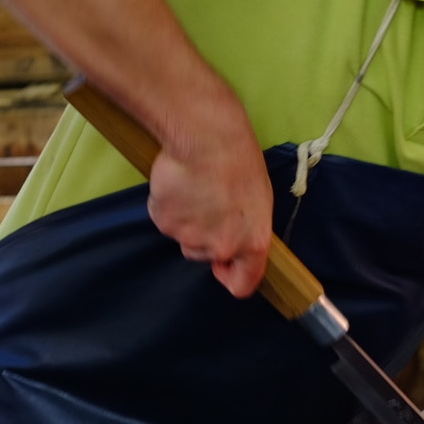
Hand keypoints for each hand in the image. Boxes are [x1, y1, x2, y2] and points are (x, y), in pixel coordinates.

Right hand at [146, 94, 271, 297]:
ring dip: (187, 220)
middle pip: (206, 255)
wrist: (207, 138)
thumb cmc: (240, 161)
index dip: (232, 277)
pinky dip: (169, 206)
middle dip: (206, 235)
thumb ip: (248, 229)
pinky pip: (165, 220)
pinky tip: (179, 184)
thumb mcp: (259, 200)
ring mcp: (189, 236)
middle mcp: (221, 247)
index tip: (225, 266)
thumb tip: (237, 243)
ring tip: (196, 189)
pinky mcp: (164, 221)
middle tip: (211, 202)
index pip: (243, 284)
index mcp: (252, 243)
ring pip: (184, 237)